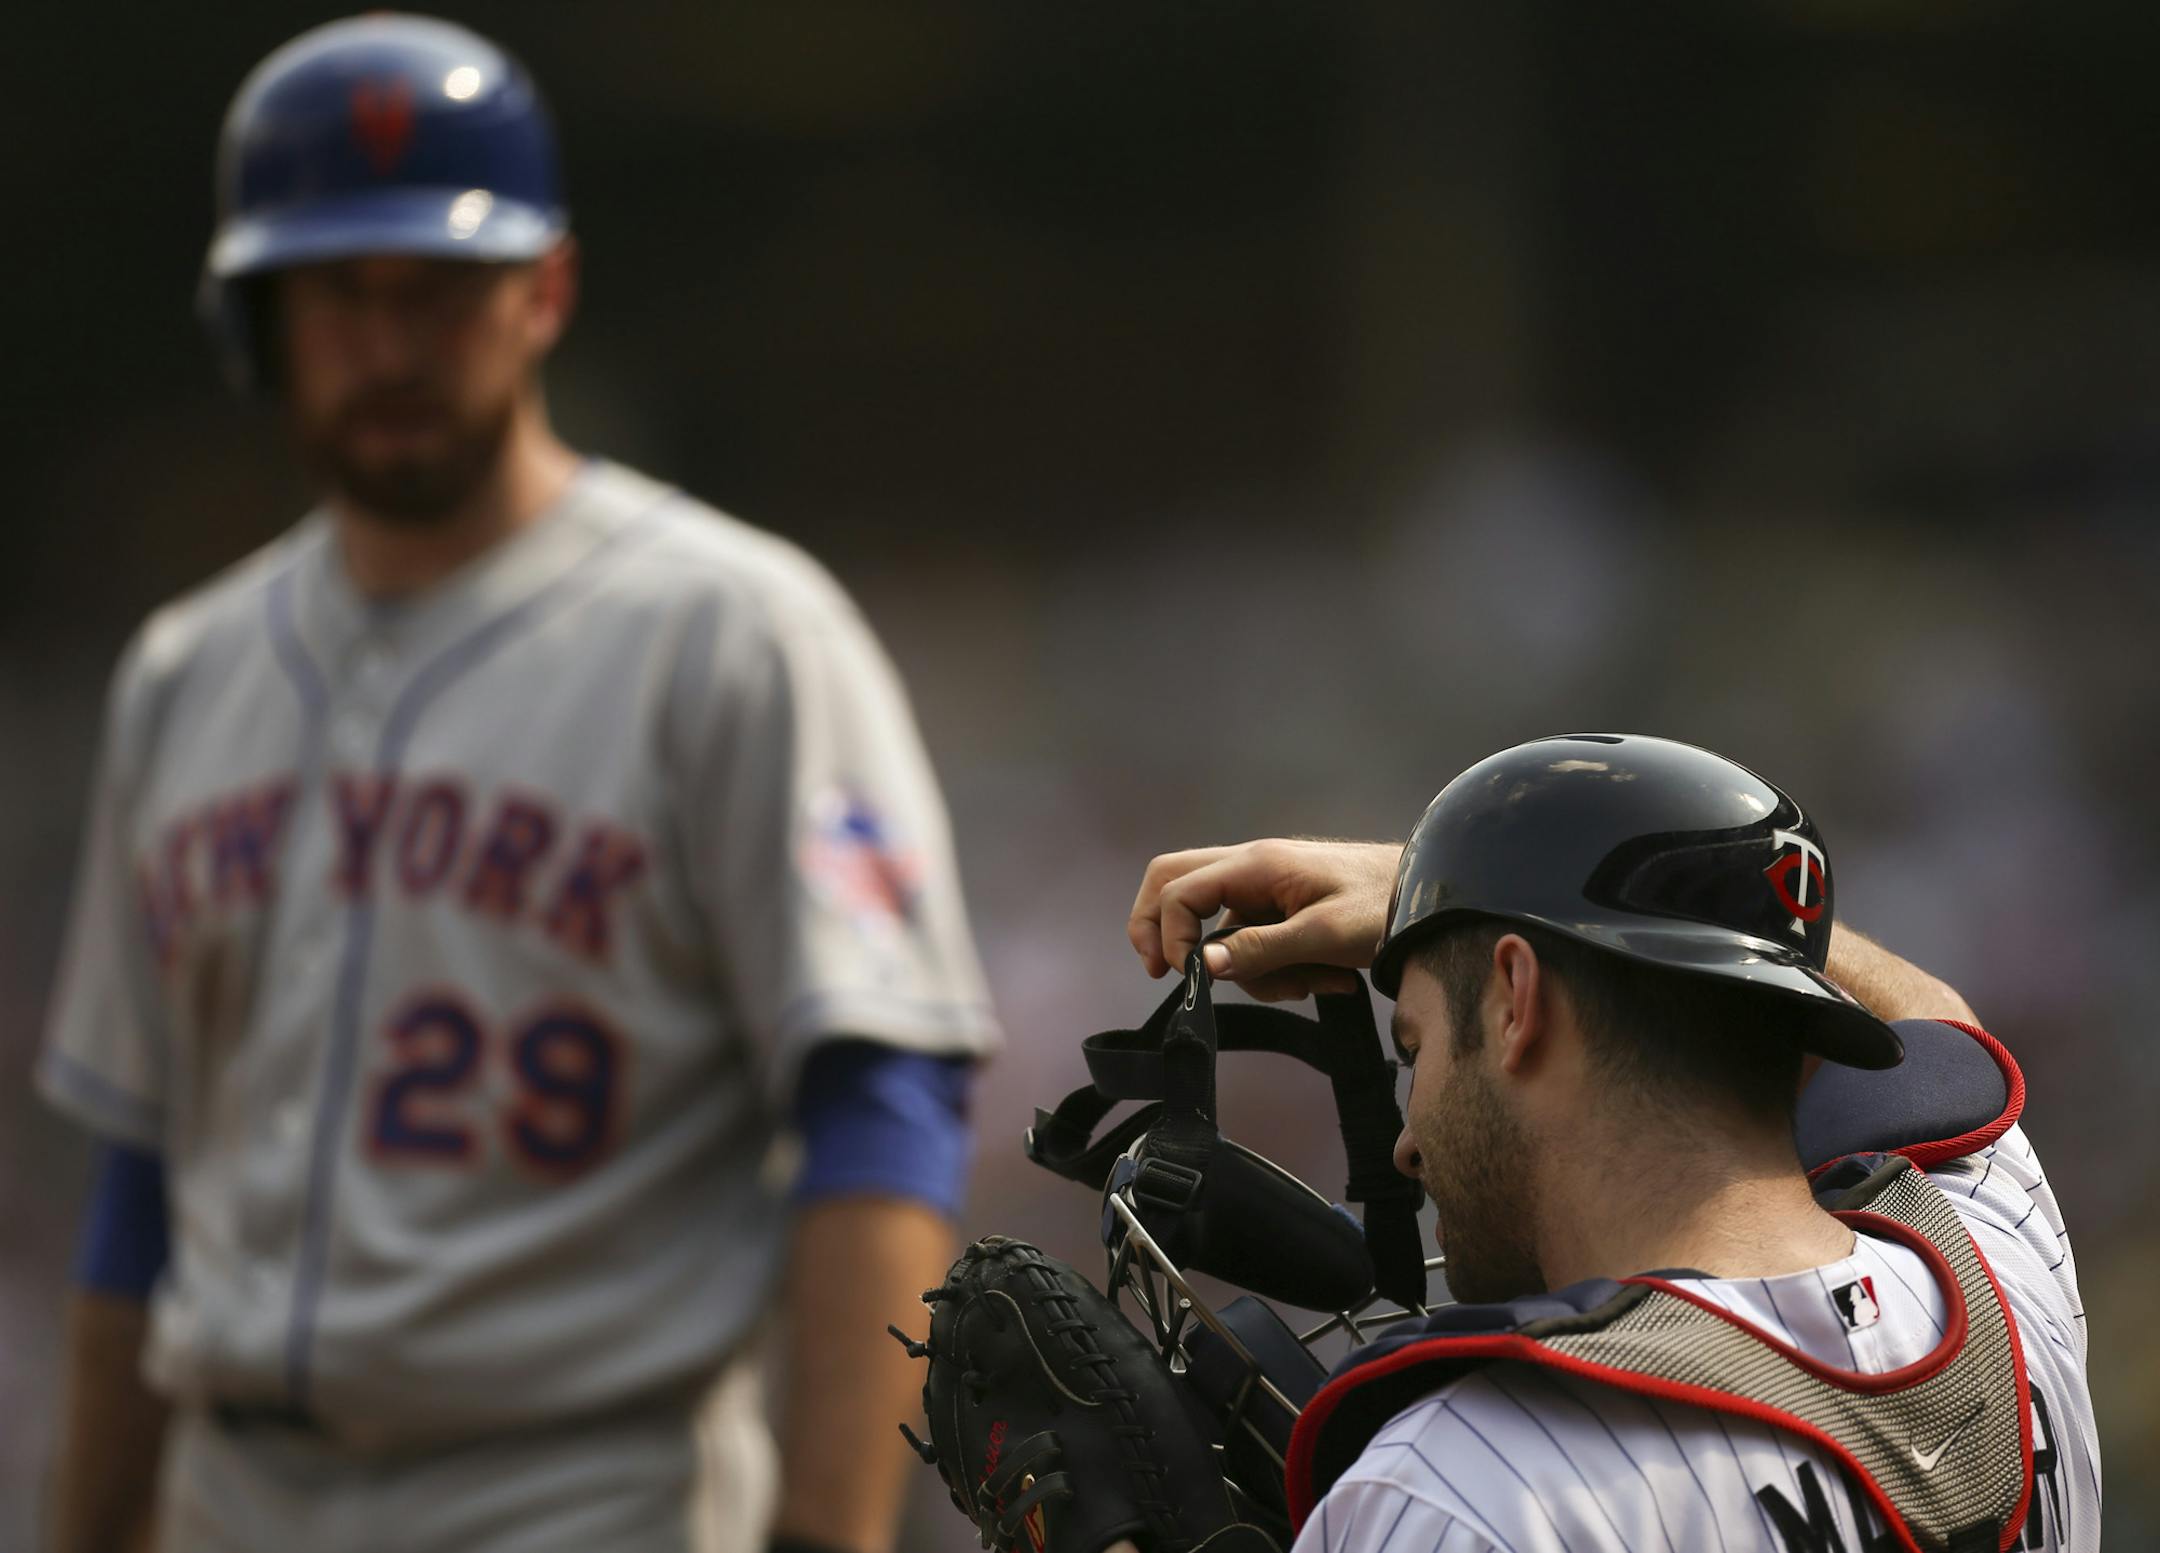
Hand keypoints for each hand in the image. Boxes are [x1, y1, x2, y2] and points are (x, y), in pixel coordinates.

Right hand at [1126, 839, 1401, 1001]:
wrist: (1428, 897)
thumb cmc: (1383, 905)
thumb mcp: (1324, 935)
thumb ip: (1261, 949)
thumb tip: (1205, 967)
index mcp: (1255, 865)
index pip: (1179, 889)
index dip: (1169, 933)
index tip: (1188, 976)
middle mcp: (1250, 869)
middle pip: (1175, 884)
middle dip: (1164, 930)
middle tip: (1167, 972)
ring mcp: (1264, 889)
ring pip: (1220, 929)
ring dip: (1254, 971)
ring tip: (1311, 985)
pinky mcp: (1282, 911)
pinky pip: (1255, 943)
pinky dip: (1281, 971)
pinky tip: (1327, 980)